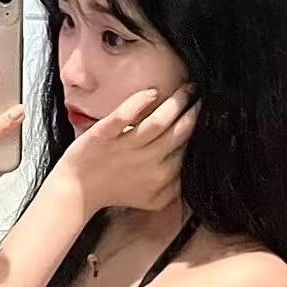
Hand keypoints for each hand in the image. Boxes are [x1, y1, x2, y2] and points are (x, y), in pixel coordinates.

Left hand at [54, 81, 199, 215]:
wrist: (77, 190)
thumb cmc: (114, 190)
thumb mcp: (152, 198)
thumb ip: (175, 187)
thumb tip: (195, 174)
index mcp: (163, 176)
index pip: (190, 148)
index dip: (201, 129)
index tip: (209, 114)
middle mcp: (148, 162)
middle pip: (181, 132)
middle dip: (195, 110)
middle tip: (203, 93)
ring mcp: (126, 147)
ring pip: (160, 122)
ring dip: (177, 102)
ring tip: (188, 88)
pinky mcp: (104, 136)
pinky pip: (124, 117)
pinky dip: (138, 103)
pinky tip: (152, 92)